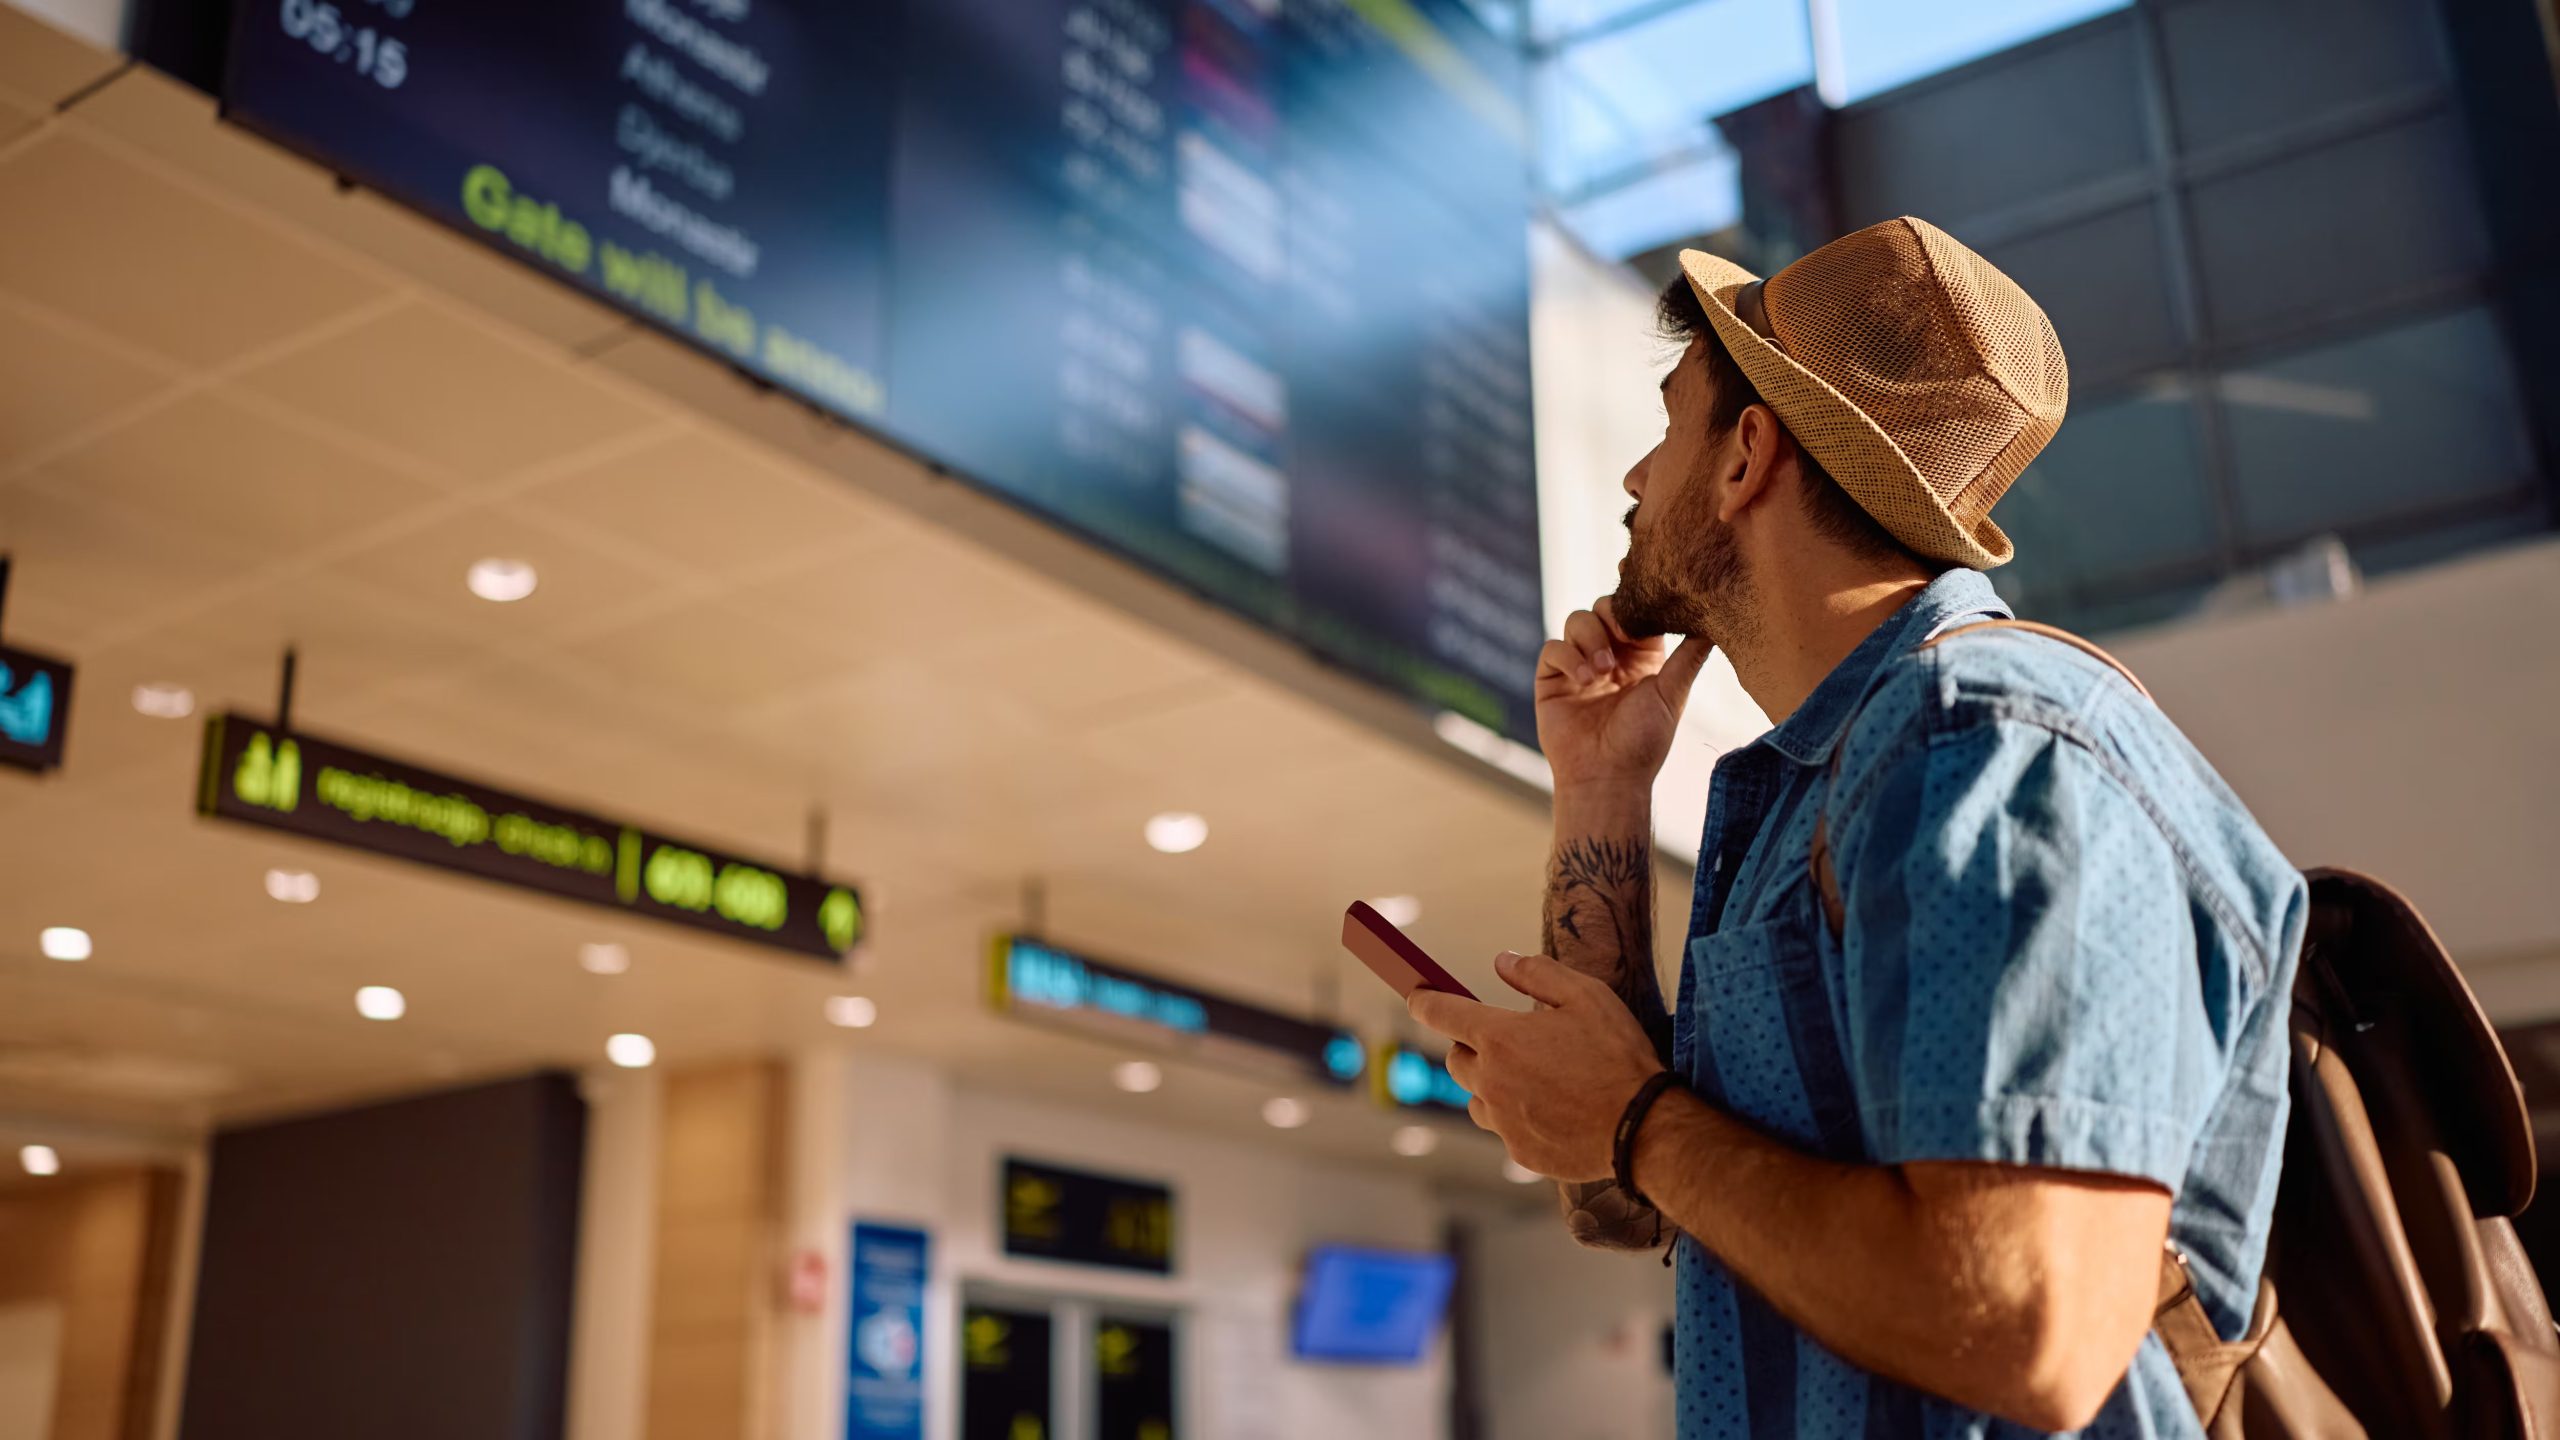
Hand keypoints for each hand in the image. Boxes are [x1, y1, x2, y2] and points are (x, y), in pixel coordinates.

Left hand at [1408, 951, 1666, 1181]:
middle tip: (1505, 1040)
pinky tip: (1554, 1110)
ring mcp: (1503, 1121)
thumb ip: (1537, 972)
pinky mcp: (1520, 1151)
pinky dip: (1518, 1117)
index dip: (1425, 1000)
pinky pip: (1505, 1129)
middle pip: (1457, 1060)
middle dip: (1470, 1046)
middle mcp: (1492, 1081)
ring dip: (1492, 1086)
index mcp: (1501, 1038)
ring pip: (1478, 1099)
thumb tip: (1502, 960)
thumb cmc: (1617, 1056)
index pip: (1442, 1013)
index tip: (1416, 995)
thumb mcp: (1586, 995)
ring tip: (1533, 1079)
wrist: (1643, 1127)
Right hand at [1536, 596, 1712, 790]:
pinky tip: (1585, 680)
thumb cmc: (1643, 742)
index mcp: (1641, 657)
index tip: (1638, 598)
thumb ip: (1689, 656)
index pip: (1636, 612)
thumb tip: (1716, 623)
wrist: (1607, 777)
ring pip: (1577, 621)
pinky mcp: (1552, 679)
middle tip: (1623, 638)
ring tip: (1603, 672)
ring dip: (1590, 638)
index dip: (1635, 599)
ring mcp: (1578, 665)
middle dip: (1612, 615)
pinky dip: (1569, 657)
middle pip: (1603, 607)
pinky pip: (1553, 648)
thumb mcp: (1672, 694)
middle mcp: (1609, 656)